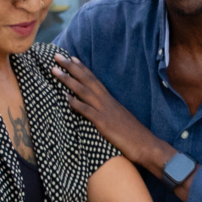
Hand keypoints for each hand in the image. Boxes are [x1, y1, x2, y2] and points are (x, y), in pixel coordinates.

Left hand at [52, 54, 173, 170]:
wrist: (146, 145)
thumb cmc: (133, 135)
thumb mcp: (119, 120)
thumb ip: (109, 113)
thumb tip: (100, 112)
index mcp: (110, 100)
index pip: (94, 80)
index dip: (82, 68)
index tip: (72, 58)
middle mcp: (107, 101)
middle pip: (87, 80)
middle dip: (71, 68)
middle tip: (57, 56)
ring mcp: (105, 111)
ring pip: (84, 91)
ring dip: (68, 80)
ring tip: (55, 70)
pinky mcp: (103, 123)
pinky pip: (87, 110)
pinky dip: (75, 102)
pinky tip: (64, 96)